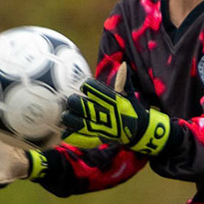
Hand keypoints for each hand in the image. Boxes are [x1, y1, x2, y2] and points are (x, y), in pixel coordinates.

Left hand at [59, 64, 176, 156]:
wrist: (137, 132)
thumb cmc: (129, 110)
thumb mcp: (128, 96)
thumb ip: (124, 81)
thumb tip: (124, 64)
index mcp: (112, 101)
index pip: (92, 88)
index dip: (87, 86)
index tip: (86, 87)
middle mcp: (104, 114)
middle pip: (79, 104)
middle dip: (73, 101)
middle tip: (72, 101)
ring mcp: (99, 128)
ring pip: (75, 121)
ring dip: (68, 117)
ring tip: (68, 115)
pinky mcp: (95, 139)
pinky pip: (77, 137)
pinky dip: (69, 134)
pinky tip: (65, 131)